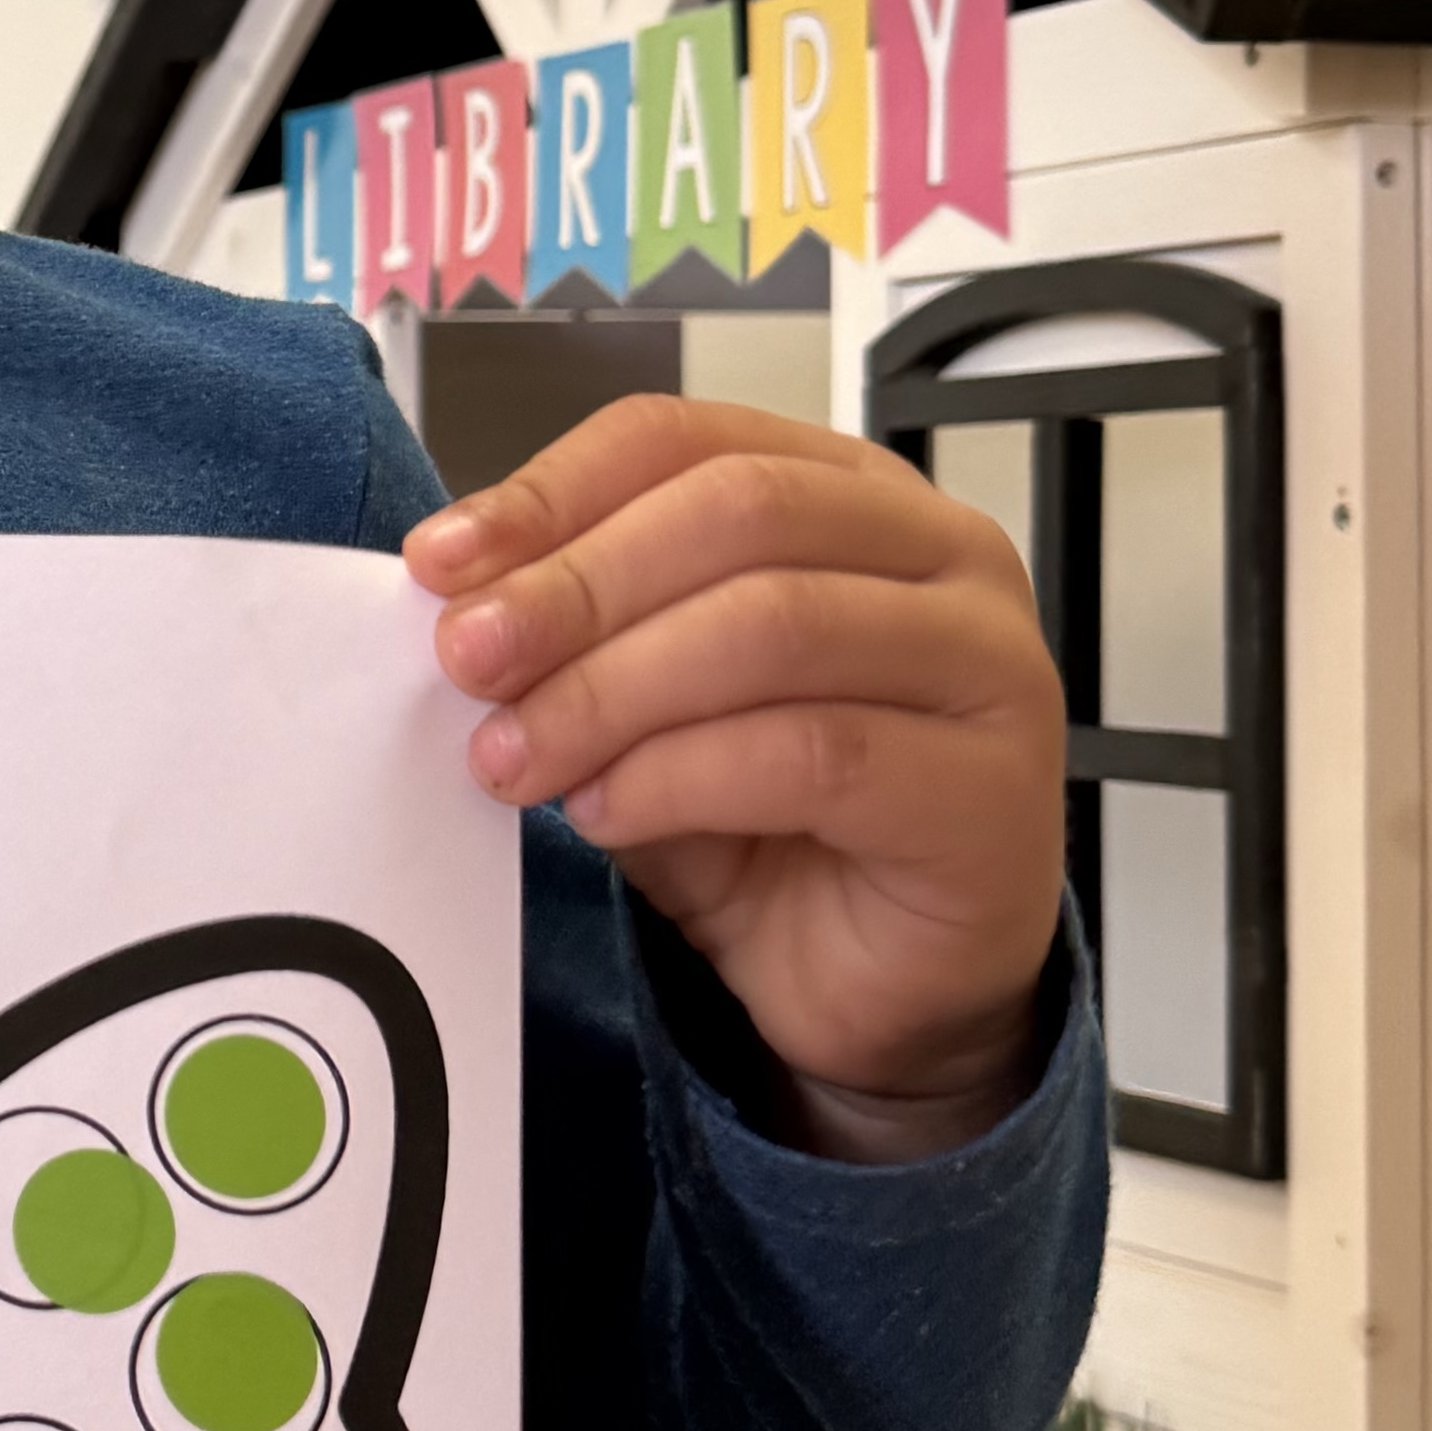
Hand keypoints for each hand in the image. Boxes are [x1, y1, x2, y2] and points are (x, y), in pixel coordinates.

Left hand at [405, 398, 1063, 1155]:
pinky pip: (818, 752)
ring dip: (612, 691)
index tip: (441, 563)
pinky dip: (684, 776)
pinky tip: (608, 811)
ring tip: (515, 758)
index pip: (690, 440)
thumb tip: (458, 597)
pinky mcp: (990, 789)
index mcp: (853, 498)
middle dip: (577, 586)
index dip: (554, 490)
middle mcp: (942, 556)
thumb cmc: (778, 830)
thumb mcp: (650, 710)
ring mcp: (988, 665)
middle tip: (468, 661)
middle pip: (737, 512)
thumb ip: (584, 639)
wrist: (887, 989)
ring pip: (775, 624)